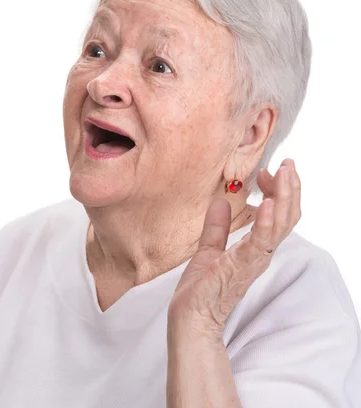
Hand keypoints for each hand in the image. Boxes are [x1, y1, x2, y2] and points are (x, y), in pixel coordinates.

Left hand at [167, 159, 300, 336]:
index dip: (277, 192)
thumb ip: (216, 227)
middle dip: (289, 188)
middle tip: (287, 164)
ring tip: (283, 173)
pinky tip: (267, 203)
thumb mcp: (208, 249)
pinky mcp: (241, 266)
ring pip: (281, 225)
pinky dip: (267, 222)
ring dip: (284, 197)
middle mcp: (260, 253)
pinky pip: (261, 243)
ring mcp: (253, 260)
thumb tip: (220, 202)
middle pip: (287, 217)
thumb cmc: (200, 289)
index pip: (277, 216)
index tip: (266, 172)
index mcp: (254, 248)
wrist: (189, 316)